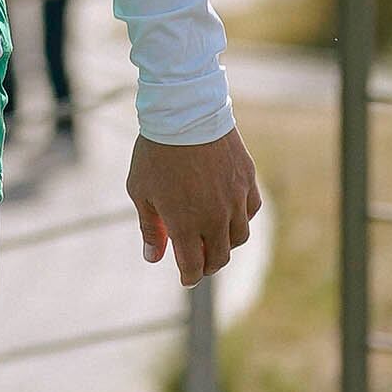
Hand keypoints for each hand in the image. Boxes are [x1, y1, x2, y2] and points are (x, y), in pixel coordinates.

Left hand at [126, 129, 263, 285]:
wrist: (184, 114)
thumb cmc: (155, 153)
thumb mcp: (141, 191)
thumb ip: (150, 227)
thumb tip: (154, 257)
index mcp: (185, 223)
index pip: (193, 265)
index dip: (188, 276)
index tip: (185, 278)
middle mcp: (215, 217)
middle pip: (219, 257)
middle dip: (208, 265)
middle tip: (198, 262)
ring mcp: (235, 199)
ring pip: (239, 237)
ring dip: (226, 244)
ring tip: (213, 239)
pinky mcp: (247, 181)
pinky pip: (250, 211)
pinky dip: (241, 219)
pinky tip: (228, 214)